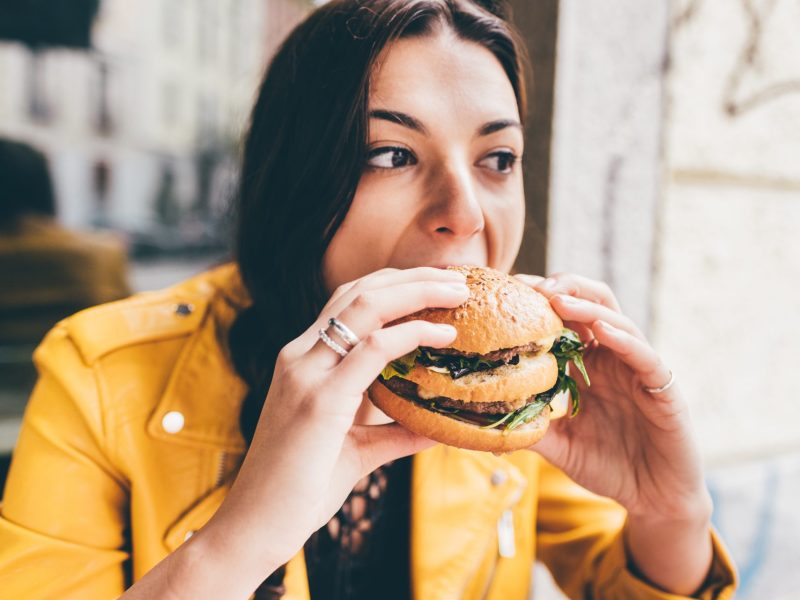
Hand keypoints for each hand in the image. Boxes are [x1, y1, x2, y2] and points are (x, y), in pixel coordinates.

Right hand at [203, 267, 468, 582]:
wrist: (254, 528)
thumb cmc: (300, 489)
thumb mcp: (356, 450)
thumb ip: (394, 433)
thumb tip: (437, 427)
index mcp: (304, 361)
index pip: (349, 302)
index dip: (395, 284)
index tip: (437, 284)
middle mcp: (300, 357)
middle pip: (361, 291)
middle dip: (413, 277)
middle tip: (459, 278)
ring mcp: (306, 374)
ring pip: (366, 307)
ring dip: (418, 291)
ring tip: (459, 292)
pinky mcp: (319, 400)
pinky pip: (371, 350)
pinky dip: (412, 335)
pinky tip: (443, 336)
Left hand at [515, 272, 711, 521]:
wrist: (654, 499)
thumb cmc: (609, 466)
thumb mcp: (559, 445)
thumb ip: (531, 427)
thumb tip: (484, 421)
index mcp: (588, 366)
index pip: (564, 320)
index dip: (540, 302)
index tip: (509, 292)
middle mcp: (613, 359)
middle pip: (592, 305)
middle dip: (564, 288)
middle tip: (532, 286)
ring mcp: (638, 370)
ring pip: (617, 322)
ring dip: (587, 307)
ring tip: (558, 299)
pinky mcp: (663, 388)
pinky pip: (645, 357)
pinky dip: (624, 340)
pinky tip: (602, 331)